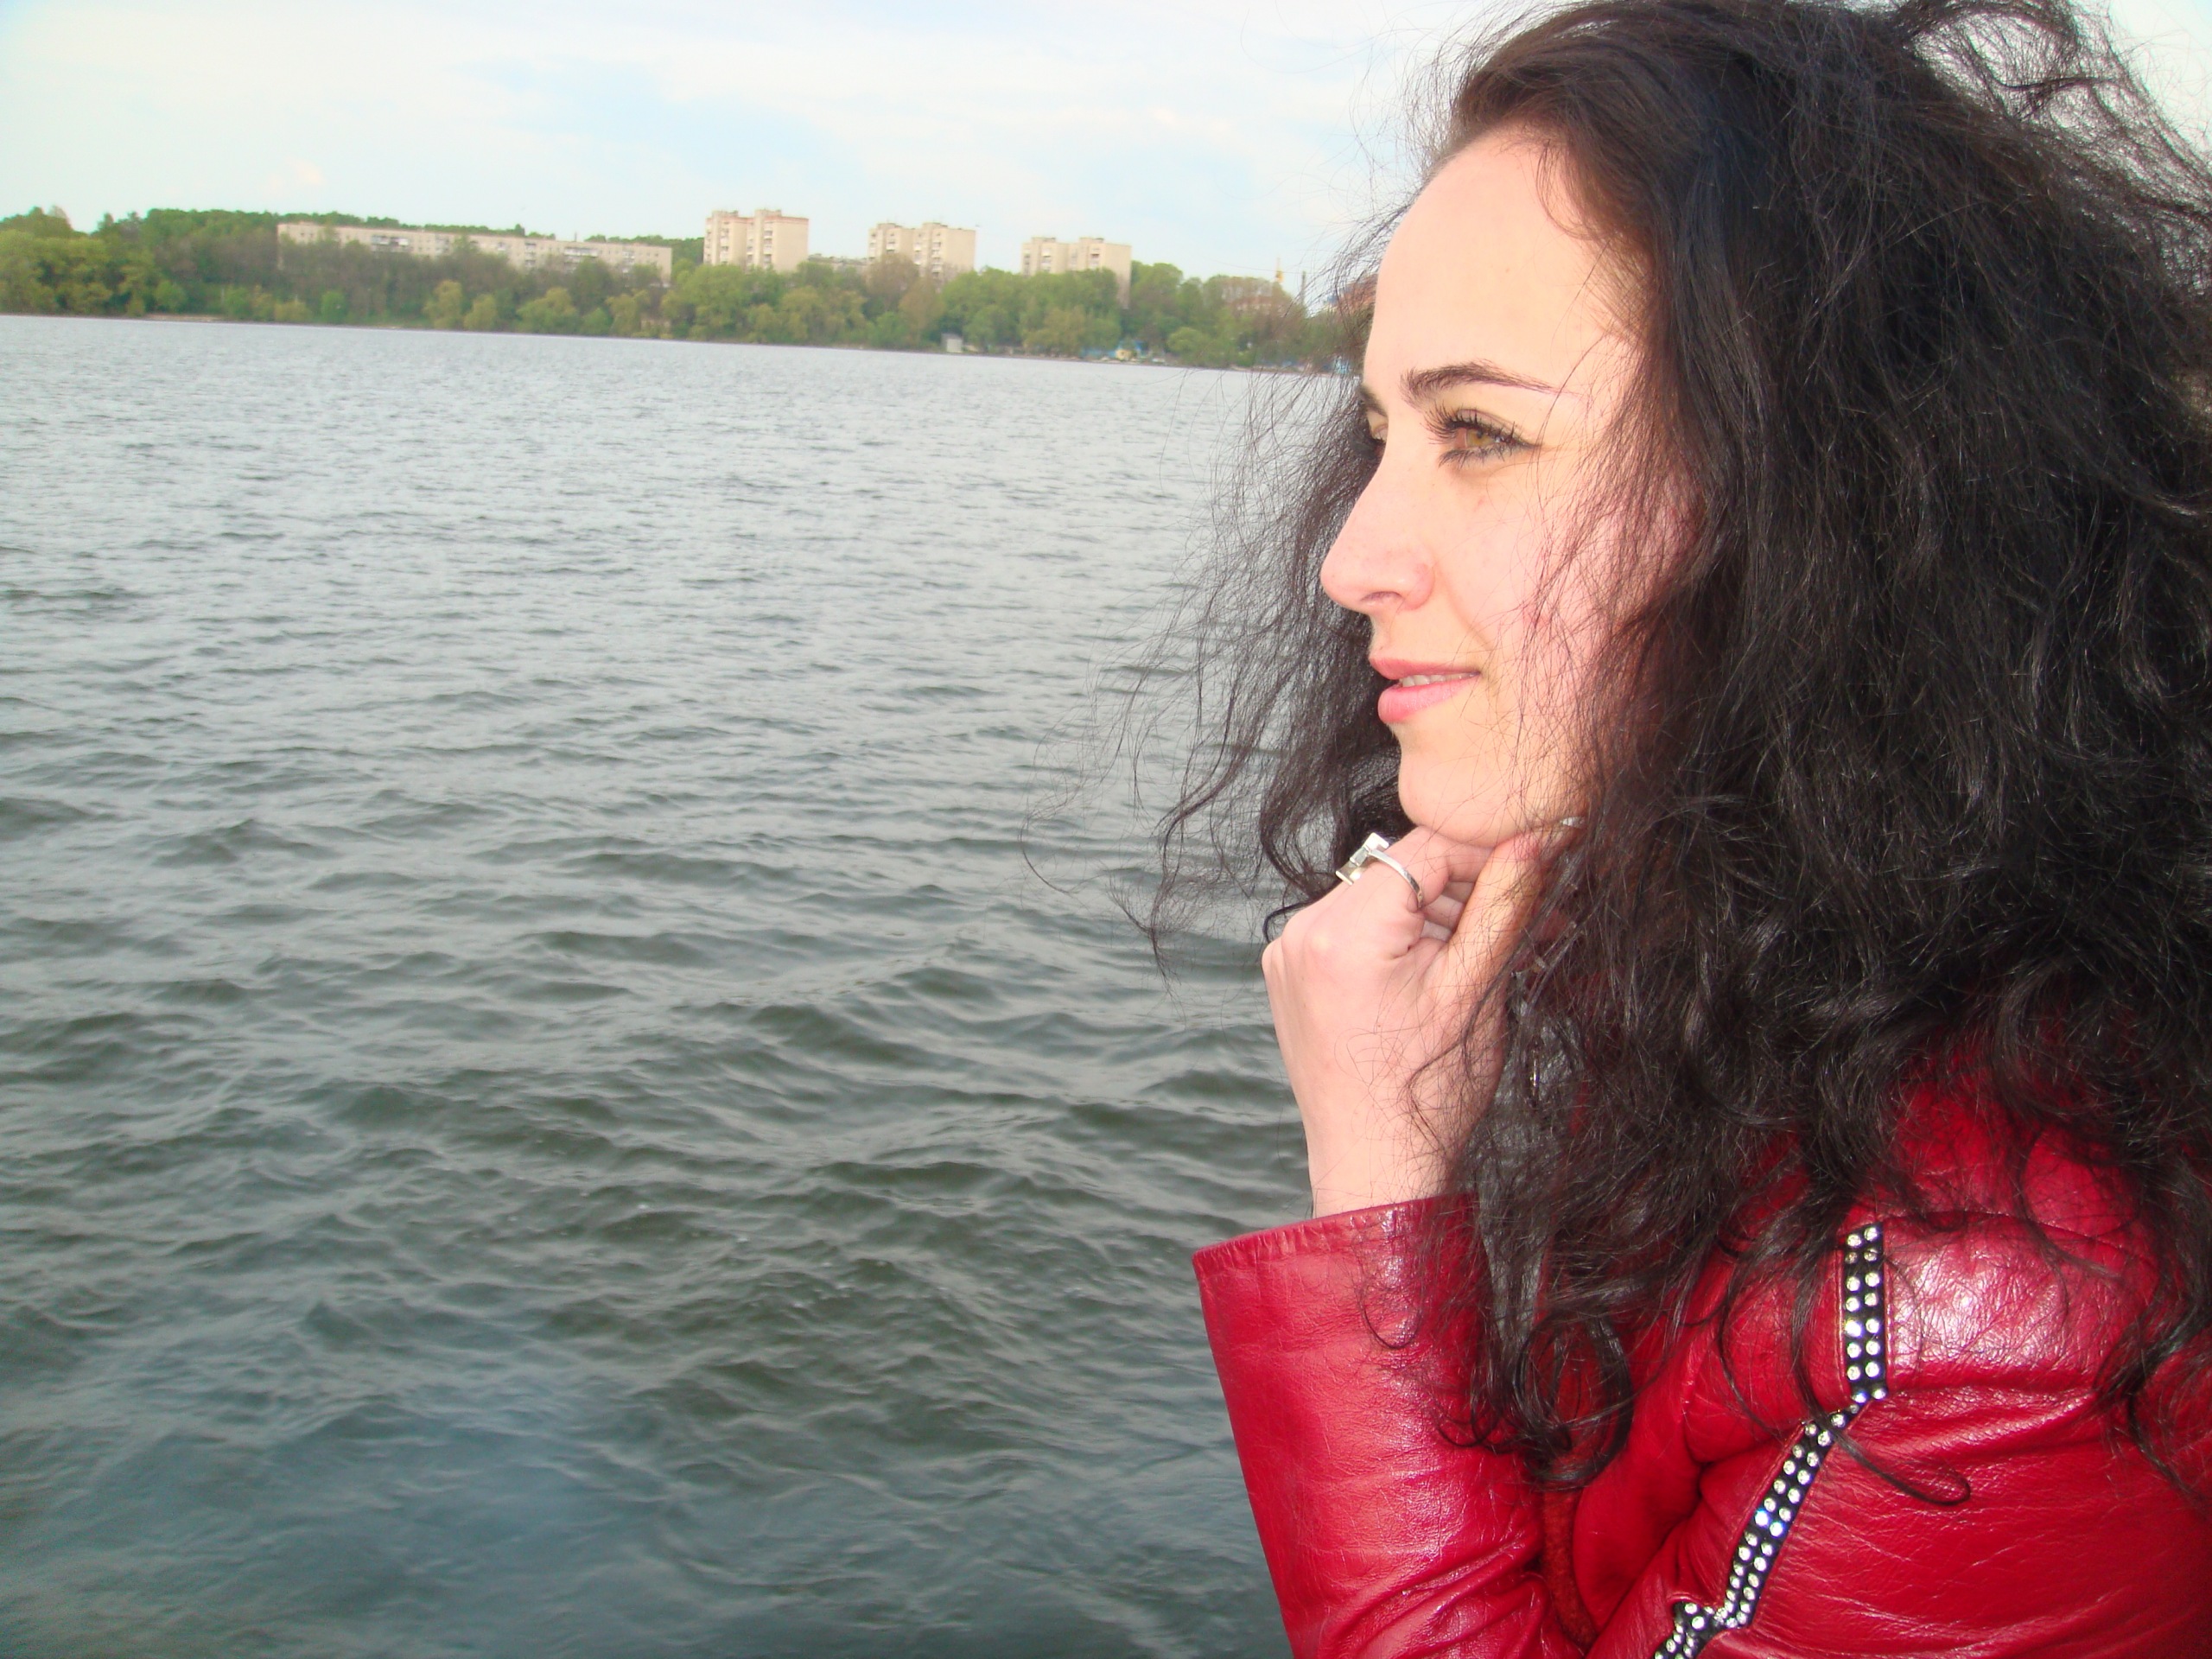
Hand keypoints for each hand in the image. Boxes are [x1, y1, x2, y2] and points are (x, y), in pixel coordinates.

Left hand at [1260, 825, 1565, 1215]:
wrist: (1376, 1166)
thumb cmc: (1427, 1096)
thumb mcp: (1478, 989)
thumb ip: (1504, 904)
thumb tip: (1534, 841)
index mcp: (1344, 932)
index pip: (1425, 848)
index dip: (1488, 852)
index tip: (1534, 865)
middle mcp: (1303, 932)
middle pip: (1402, 872)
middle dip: (1467, 891)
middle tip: (1530, 921)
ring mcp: (1290, 954)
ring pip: (1382, 900)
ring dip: (1437, 917)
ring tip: (1490, 956)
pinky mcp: (1293, 975)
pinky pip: (1356, 931)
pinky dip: (1401, 940)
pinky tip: (1443, 973)